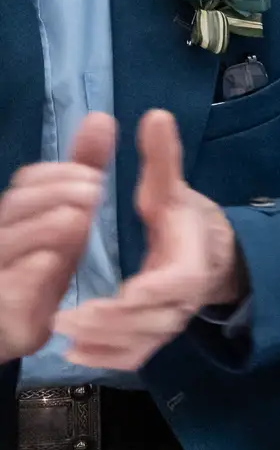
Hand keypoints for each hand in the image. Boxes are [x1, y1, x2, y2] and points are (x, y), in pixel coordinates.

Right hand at [0, 114, 113, 361]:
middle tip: (94, 191)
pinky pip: (4, 292)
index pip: (27, 184)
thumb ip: (80, 173)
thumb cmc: (38, 270)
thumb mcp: (66, 218)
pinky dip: (25, 276)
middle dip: (53, 195)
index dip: (56, 175)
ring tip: (77, 218)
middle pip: (15, 207)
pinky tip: (48, 262)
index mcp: (17, 217)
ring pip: (6, 244)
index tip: (94, 174)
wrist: (11, 331)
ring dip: (42, 229)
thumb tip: (101, 118)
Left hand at [56, 110, 239, 371]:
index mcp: (190, 262)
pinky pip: (134, 356)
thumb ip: (163, 158)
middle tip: (67, 316)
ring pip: (141, 343)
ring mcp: (168, 321)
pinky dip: (106, 358)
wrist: (214, 256)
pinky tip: (73, 351)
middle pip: (153, 320)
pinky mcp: (154, 335)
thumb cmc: (186, 221)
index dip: (153, 290)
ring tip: (63, 332)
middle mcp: (182, 299)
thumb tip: (156, 115)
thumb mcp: (173, 188)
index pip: (177, 282)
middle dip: (112, 322)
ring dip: (104, 343)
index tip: (124, 293)